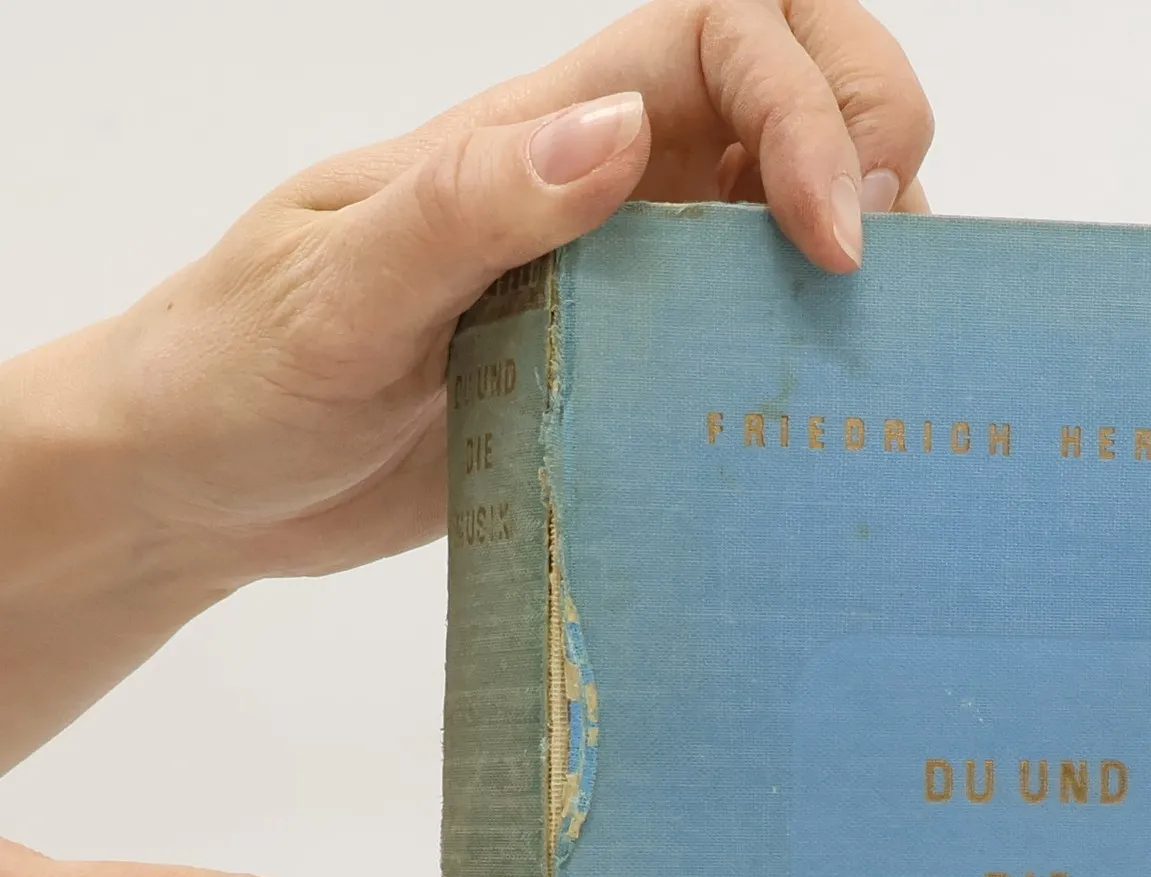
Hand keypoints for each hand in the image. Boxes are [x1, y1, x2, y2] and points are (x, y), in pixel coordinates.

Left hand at [0, 0, 932, 764]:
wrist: (203, 484)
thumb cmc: (242, 372)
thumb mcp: (339, 292)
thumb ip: (470, 211)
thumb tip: (615, 136)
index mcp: (534, 133)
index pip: (722, 34)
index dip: (805, 100)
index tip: (828, 235)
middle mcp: (599, 191)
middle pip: (785, 86)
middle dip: (868, 131)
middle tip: (870, 257)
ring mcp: (619, 285)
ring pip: (784, 209)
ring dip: (861, 246)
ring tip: (874, 336)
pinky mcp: (623, 378)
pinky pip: (745, 335)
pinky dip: (809, 349)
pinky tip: (817, 409)